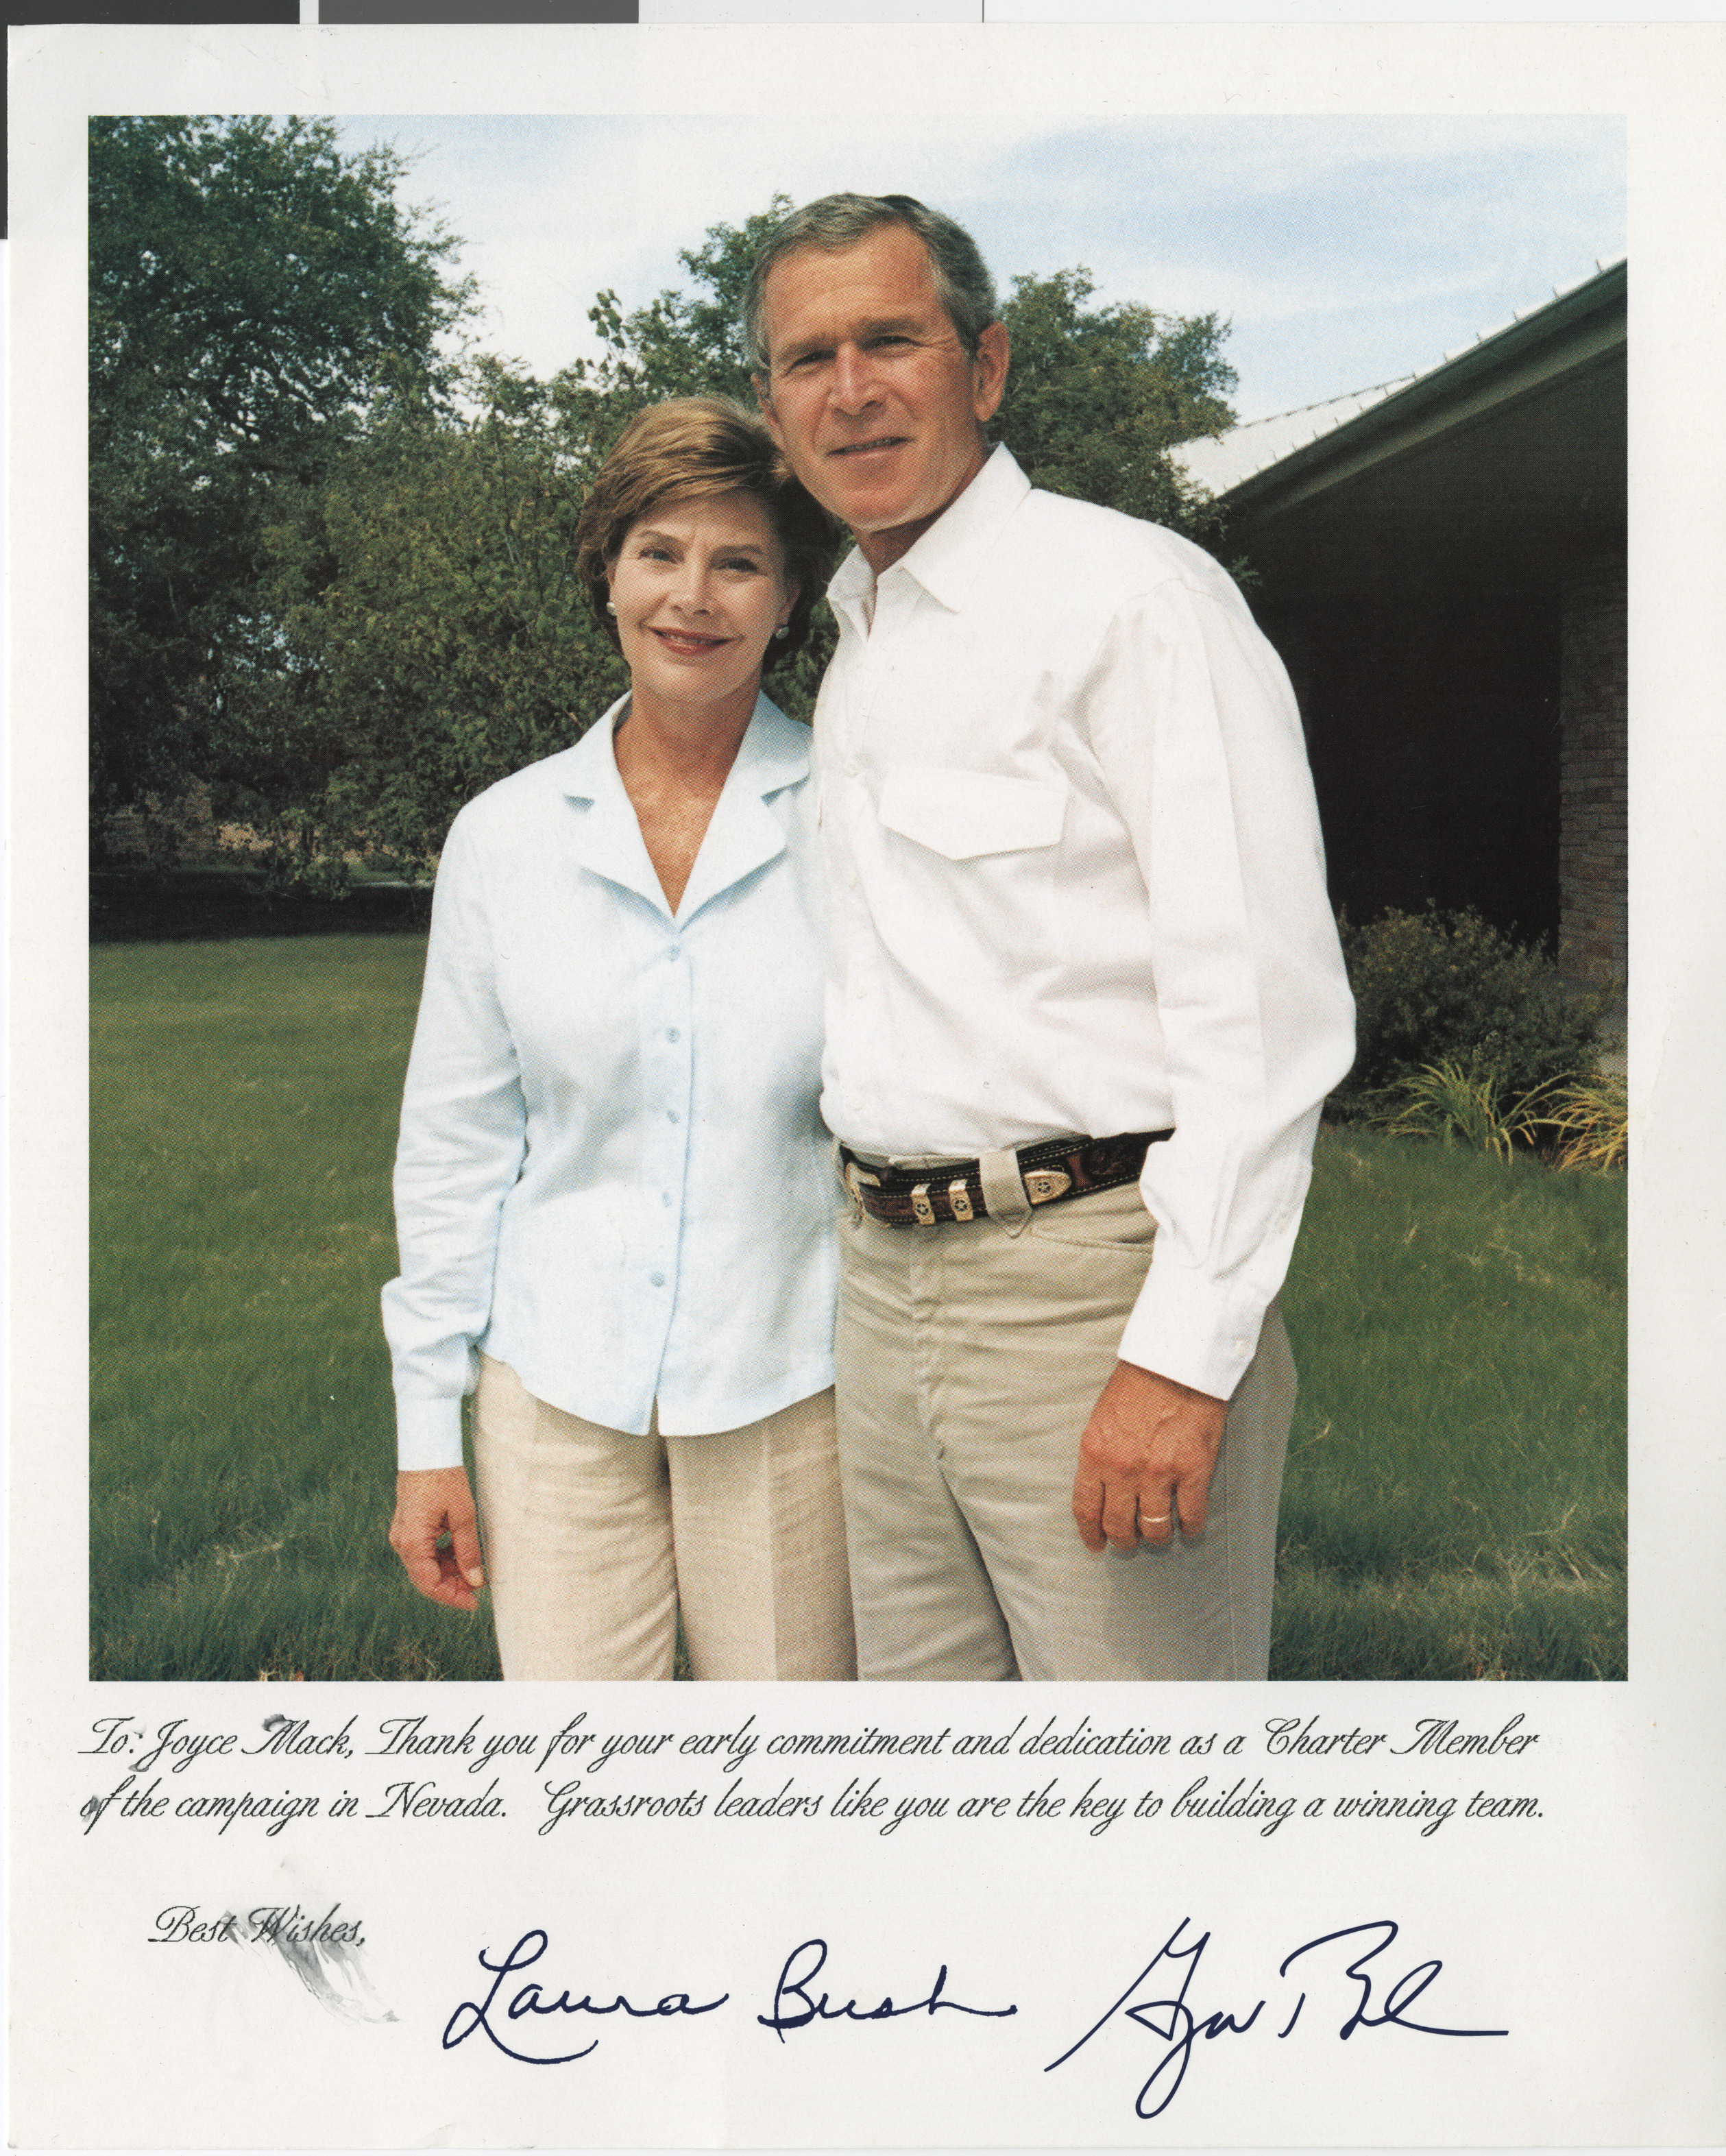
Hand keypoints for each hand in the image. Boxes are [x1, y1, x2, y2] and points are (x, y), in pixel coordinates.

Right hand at [389, 1467, 485, 1609]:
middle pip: (426, 1578)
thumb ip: (468, 1550)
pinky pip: (424, 1553)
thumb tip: (475, 1580)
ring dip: (449, 1572)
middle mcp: (401, 1543)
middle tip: (479, 1587)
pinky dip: (443, 1558)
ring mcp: (402, 1536)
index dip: (452, 1597)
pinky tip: (461, 1554)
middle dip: (452, 1586)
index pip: (429, 1583)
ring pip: (426, 1567)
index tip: (474, 1602)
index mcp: (412, 1541)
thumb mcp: (463, 1515)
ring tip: (474, 1570)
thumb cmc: (444, 1479)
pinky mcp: (408, 1529)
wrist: (426, 1452)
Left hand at [1071, 1362, 1227, 1553]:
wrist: (1176, 1361)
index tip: (1097, 1545)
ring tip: (1162, 1532)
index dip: (1091, 1534)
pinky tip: (1190, 1524)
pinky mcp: (1193, 1471)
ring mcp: (1158, 1473)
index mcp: (1094, 1454)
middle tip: (1132, 1540)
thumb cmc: (1138, 1384)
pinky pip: (1191, 1516)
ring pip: (1155, 1528)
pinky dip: (1190, 1526)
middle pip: (1119, 1526)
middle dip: (1125, 1540)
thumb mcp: (1102, 1418)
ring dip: (1158, 1535)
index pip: (1086, 1509)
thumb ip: (1100, 1456)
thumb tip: (1103, 1490)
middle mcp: (1122, 1469)